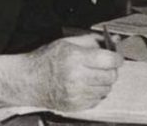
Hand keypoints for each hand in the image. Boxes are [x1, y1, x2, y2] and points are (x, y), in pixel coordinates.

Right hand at [0, 34, 122, 111]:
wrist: (29, 79)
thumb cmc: (46, 59)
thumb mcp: (66, 42)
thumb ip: (91, 40)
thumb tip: (114, 40)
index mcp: (75, 57)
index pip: (109, 60)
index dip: (117, 57)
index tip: (116, 56)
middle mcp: (77, 77)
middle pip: (111, 76)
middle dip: (111, 69)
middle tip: (103, 64)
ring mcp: (77, 94)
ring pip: (106, 89)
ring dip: (103, 81)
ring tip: (91, 74)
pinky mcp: (77, 106)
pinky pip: (98, 99)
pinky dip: (96, 92)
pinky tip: (85, 84)